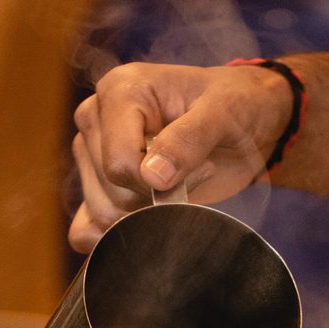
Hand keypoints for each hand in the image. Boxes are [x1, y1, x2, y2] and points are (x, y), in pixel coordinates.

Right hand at [69, 60, 292, 251]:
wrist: (243, 122)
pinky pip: (85, 226)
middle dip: (158, 195)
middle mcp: (97, 119)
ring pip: (103, 210)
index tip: (201, 166)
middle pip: (111, 188)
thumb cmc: (232, 107)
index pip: (118, 161)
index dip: (158, 181)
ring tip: (178, 183)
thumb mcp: (224, 113)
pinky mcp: (99, 185)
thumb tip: (151, 177)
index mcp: (120, 91)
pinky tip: (145, 226)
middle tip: (195, 171)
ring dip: (147, 211)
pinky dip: (113, 236)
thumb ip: (189, 140)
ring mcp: (93, 154)